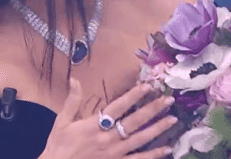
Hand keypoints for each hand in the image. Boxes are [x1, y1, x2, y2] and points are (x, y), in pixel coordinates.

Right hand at [41, 79, 177, 158]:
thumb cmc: (58, 147)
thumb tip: (75, 79)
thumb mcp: (61, 122)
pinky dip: (153, 155)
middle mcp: (107, 138)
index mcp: (94, 125)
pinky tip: (166, 149)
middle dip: (153, 109)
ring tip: (173, 119)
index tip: (148, 86)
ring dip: (157, 129)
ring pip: (140, 139)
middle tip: (169, 100)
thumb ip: (71, 101)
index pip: (118, 107)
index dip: (134, 96)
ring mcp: (113, 153)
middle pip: (134, 122)